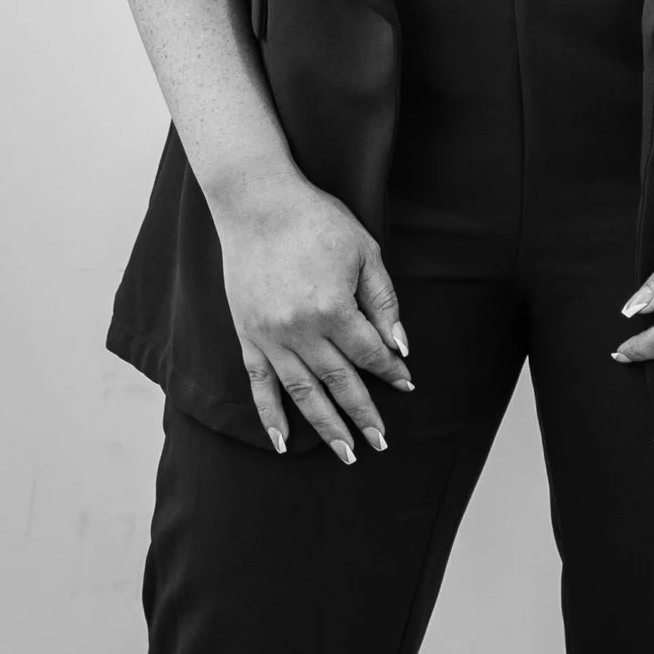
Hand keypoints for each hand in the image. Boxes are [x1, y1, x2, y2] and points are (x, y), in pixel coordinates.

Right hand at [213, 168, 412, 461]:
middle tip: (380, 443)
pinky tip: (282, 442)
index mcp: (333, 309)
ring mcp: (270, 335)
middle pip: (339, 382)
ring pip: (302, 392)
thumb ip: (383, 302)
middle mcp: (301, 330)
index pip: (369, 354)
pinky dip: (270, 415)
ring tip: (345, 452)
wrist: (257, 201)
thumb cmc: (316, 220)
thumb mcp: (365, 252)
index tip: (406, 384)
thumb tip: (399, 347)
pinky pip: (259, 383)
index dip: (390, 370)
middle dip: (363, 414)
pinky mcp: (247, 333)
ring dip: (325, 425)